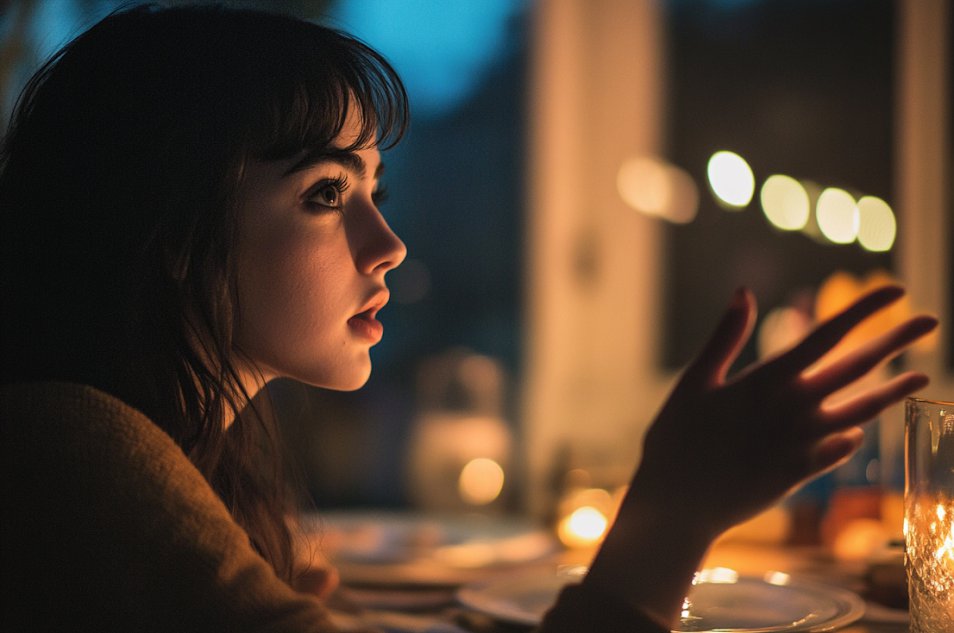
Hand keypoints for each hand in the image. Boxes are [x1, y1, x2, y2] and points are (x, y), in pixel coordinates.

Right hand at [635, 284, 935, 535]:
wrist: (678, 505)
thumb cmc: (676, 438)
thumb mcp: (694, 381)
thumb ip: (725, 336)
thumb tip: (743, 291)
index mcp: (766, 380)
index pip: (825, 335)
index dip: (863, 310)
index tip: (896, 289)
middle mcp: (794, 408)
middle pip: (857, 368)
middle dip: (895, 340)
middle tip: (931, 321)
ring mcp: (803, 443)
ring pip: (863, 412)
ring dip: (895, 392)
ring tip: (923, 377)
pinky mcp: (802, 473)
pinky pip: (840, 450)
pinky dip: (853, 437)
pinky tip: (858, 432)